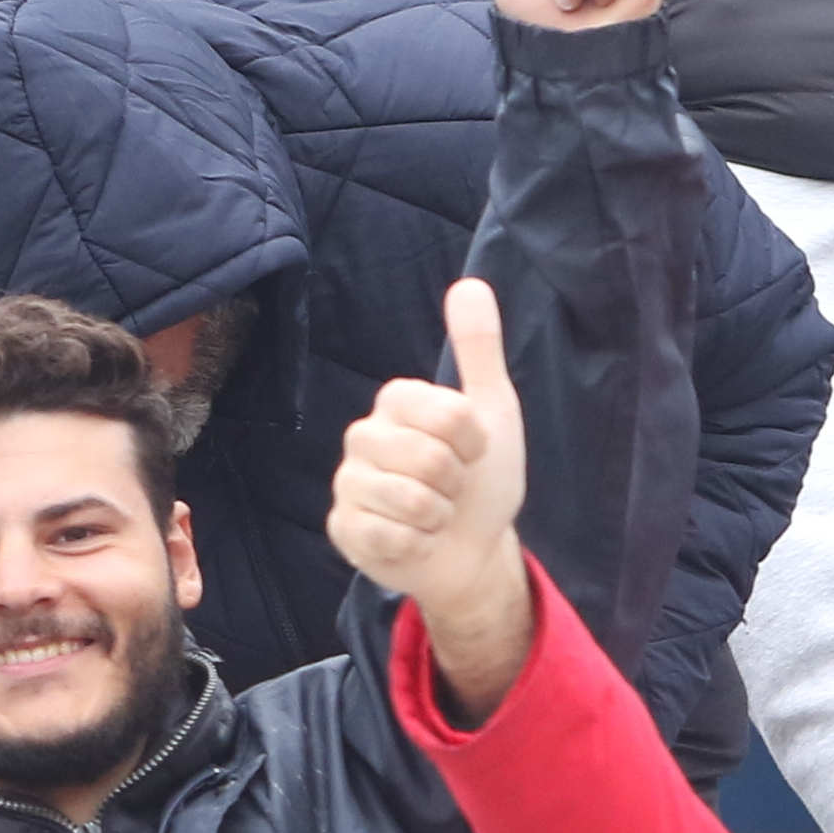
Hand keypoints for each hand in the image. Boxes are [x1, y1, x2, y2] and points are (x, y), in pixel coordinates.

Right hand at [329, 278, 539, 719]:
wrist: (472, 549)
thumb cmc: (481, 478)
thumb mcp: (492, 410)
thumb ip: (478, 349)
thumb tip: (470, 282)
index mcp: (395, 403)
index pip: (447, 413)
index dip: (473, 440)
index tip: (474, 450)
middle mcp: (362, 437)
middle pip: (428, 458)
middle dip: (456, 483)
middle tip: (451, 487)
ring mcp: (348, 484)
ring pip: (407, 499)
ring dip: (437, 517)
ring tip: (433, 515)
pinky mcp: (341, 528)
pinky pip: (387, 534)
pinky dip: (415, 544)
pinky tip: (413, 540)